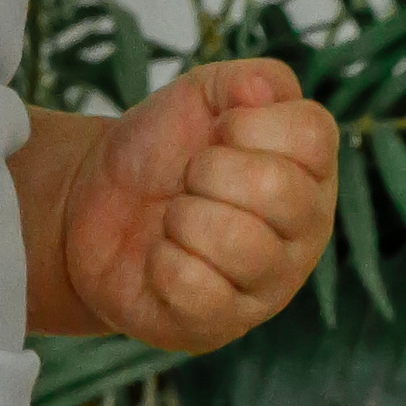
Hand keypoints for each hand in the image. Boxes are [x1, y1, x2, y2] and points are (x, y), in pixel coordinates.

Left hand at [58, 59, 338, 353]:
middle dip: (208, 171)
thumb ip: (243, 80)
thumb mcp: (200, 96)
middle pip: (279, 191)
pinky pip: (195, 288)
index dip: (250, 125)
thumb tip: (259, 92)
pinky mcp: (221, 324)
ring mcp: (269, 284)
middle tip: (189, 179)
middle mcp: (306, 231)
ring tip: (175, 219)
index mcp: (311, 171)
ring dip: (183, 218)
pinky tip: (161, 260)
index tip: (218, 132)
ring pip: (239, 243)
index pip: (315, 137)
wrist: (90, 205)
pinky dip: (161, 264)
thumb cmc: (161, 151)